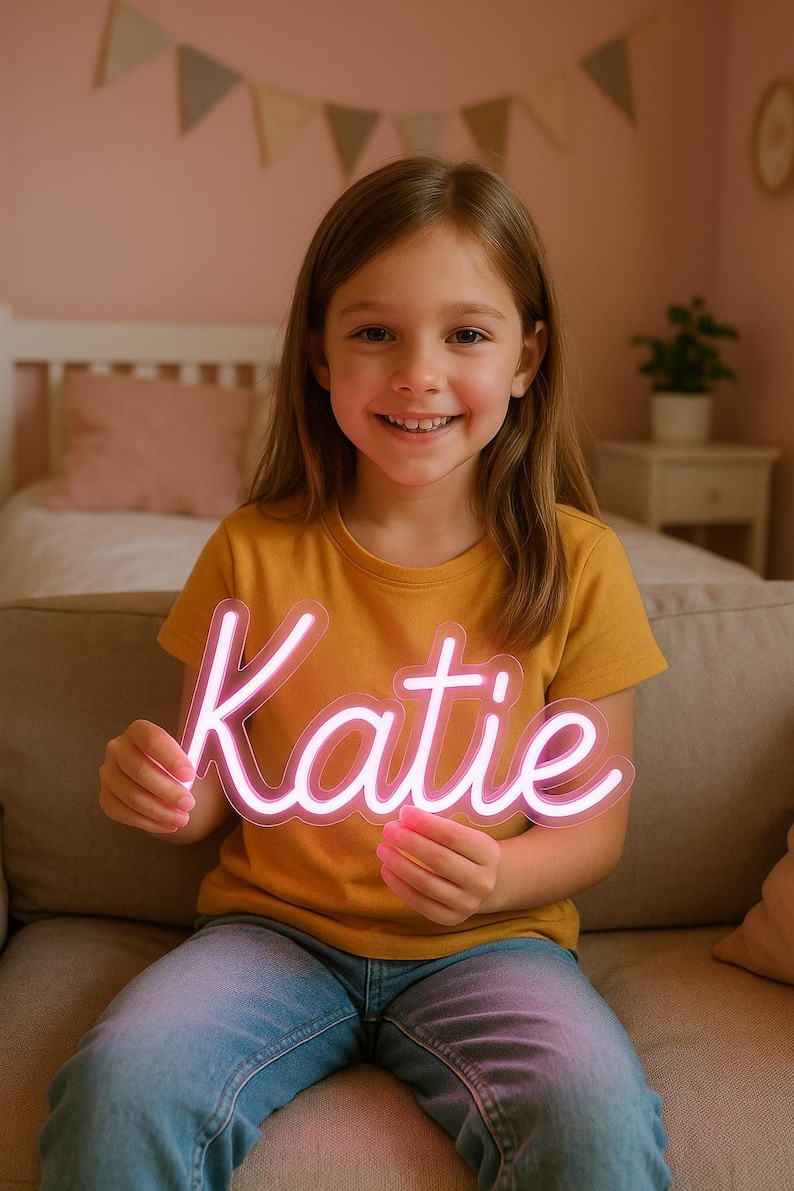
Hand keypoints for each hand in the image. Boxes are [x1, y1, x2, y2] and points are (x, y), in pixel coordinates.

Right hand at [99, 719, 195, 834]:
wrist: (157, 776)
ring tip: (182, 819)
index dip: (171, 758)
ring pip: (131, 795)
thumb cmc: (175, 763)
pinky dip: (147, 822)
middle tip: (190, 804)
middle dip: (167, 790)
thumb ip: (196, 752)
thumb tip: (219, 754)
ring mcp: (108, 773)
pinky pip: (122, 813)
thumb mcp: (186, 752)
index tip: (190, 775)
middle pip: (139, 770)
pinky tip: (168, 825)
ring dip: (159, 811)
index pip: (152, 740)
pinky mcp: (105, 796)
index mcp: (138, 730)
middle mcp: (117, 748)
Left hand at [376, 805, 502, 925]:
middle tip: (388, 829)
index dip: (426, 823)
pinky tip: (386, 870)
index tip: (404, 811)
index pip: (453, 836)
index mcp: (488, 853)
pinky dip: (400, 886)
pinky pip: (420, 903)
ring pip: (426, 883)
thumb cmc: (466, 851)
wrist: (486, 884)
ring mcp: (468, 903)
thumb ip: (438, 828)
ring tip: (383, 849)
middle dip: (409, 841)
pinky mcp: (452, 919)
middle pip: (438, 859)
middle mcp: (482, 881)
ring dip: (399, 864)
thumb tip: (403, 820)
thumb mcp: (464, 835)